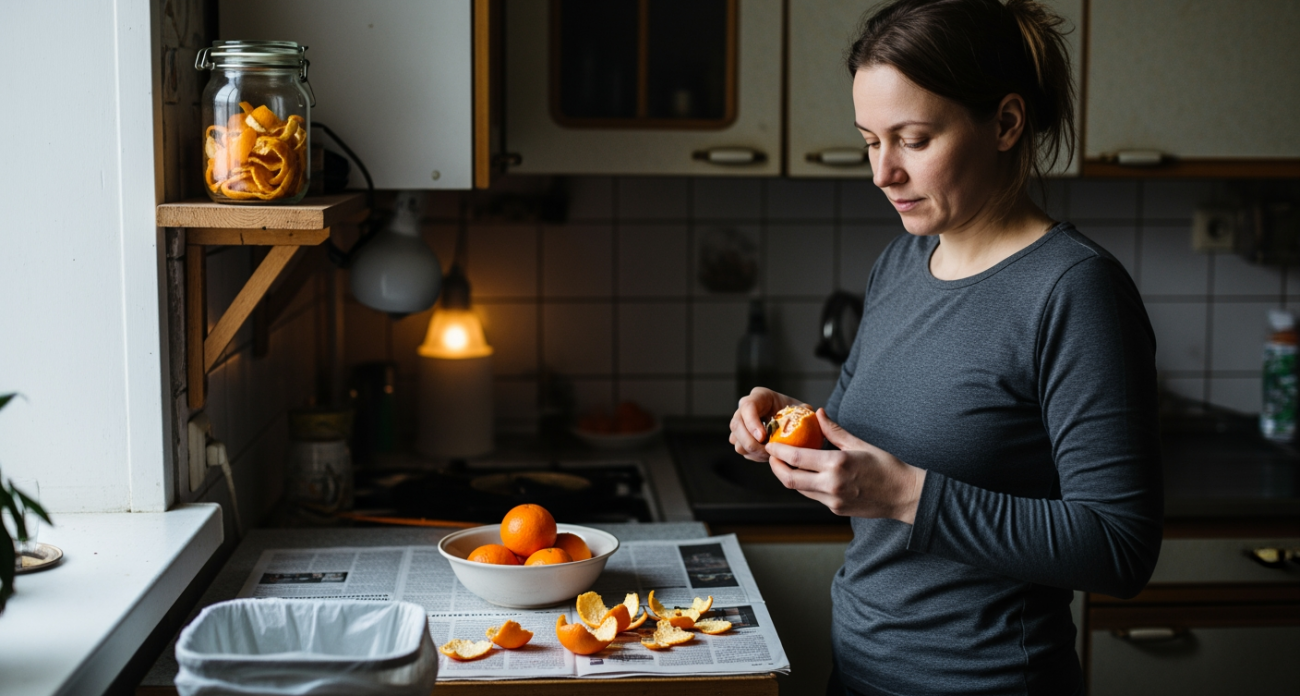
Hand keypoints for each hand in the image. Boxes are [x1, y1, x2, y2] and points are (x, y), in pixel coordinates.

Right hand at [728, 388, 803, 461]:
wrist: (790, 421)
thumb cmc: (795, 412)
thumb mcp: (802, 409)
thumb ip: (805, 410)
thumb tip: (805, 413)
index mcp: (759, 396)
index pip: (748, 407)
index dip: (752, 423)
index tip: (763, 437)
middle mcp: (745, 408)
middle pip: (736, 425)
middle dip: (751, 442)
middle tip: (768, 451)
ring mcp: (740, 424)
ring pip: (736, 440)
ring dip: (754, 451)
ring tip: (771, 453)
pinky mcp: (740, 438)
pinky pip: (742, 450)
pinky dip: (754, 455)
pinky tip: (767, 454)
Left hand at [766, 409, 926, 523]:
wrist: (904, 495)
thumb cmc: (886, 466)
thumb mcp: (860, 444)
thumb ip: (834, 431)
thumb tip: (817, 414)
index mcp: (837, 464)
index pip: (796, 458)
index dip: (778, 452)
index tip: (771, 445)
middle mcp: (832, 484)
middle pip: (790, 479)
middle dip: (776, 468)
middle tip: (772, 457)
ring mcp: (833, 500)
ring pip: (799, 489)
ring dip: (789, 477)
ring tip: (785, 464)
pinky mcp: (835, 509)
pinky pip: (813, 496)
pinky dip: (805, 485)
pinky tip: (806, 475)